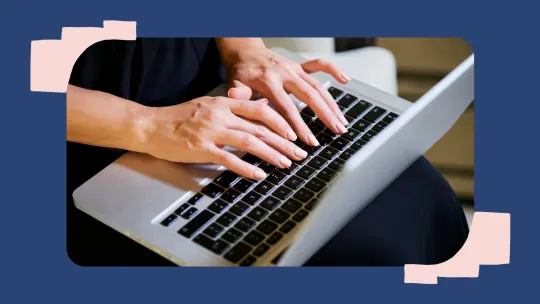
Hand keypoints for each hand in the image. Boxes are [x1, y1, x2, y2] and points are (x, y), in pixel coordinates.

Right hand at [134, 96, 307, 179]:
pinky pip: (230, 160)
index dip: (280, 122)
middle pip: (260, 128)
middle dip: (284, 142)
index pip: (260, 109)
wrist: (151, 125)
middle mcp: (221, 115)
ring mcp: (211, 132)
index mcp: (224, 103)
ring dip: (271, 154)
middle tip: (299, 154)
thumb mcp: (208, 104)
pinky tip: (260, 175)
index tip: (293, 133)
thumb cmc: (179, 117)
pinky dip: (247, 168)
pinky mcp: (201, 149)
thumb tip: (260, 107)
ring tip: (285, 164)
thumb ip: (233, 106)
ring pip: (250, 142)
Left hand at [217, 39, 350, 146]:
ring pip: (318, 85)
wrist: (244, 52)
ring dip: (332, 104)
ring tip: (341, 122)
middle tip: (336, 132)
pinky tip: (346, 80)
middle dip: (324, 115)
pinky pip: (319, 65)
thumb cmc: (240, 73)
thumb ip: (238, 93)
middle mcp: (284, 73)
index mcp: (268, 81)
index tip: (307, 140)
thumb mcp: (234, 84)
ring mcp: (294, 68)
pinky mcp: (299, 65)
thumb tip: (237, 98)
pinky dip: (333, 70)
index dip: (297, 124)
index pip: (286, 107)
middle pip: (309, 95)